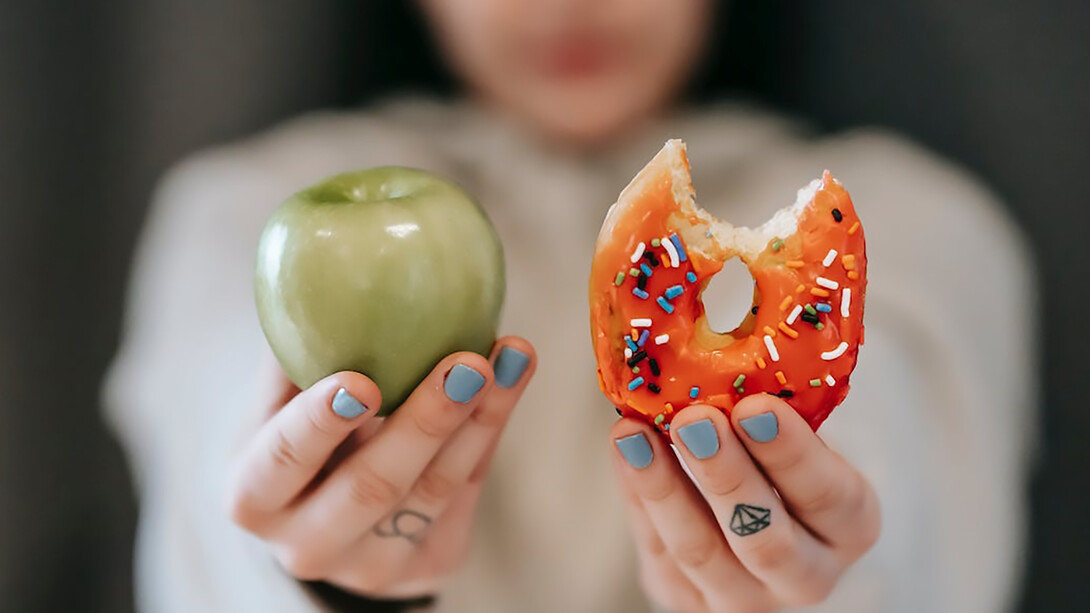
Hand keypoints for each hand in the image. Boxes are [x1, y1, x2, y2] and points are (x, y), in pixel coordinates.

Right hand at [227, 337, 535, 597]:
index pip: (282, 462)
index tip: (360, 380)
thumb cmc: (296, 437)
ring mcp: (371, 567)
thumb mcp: (276, 405)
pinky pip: (467, 492)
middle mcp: (307, 545)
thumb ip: (295, 353)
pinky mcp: (429, 565)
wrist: (325, 519)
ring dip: (479, 419)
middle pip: (372, 486)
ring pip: (434, 491)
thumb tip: (322, 265)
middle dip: (425, 423)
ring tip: (510, 357)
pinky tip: (511, 378)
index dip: (319, 424)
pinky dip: (490, 430)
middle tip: (466, 363)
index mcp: (254, 498)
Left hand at [612, 395, 880, 612]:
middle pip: (765, 540)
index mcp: (849, 526)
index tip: (755, 406)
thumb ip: (775, 408)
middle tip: (694, 419)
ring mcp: (745, 598)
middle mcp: (806, 576)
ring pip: (700, 553)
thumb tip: (722, 340)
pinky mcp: (688, 601)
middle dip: (726, 476)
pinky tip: (625, 449)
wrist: (756, 520)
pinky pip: (658, 553)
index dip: (792, 454)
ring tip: (634, 433)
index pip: (829, 497)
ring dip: (663, 488)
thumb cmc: (781, 460)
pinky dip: (638, 497)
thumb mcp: (797, 434)